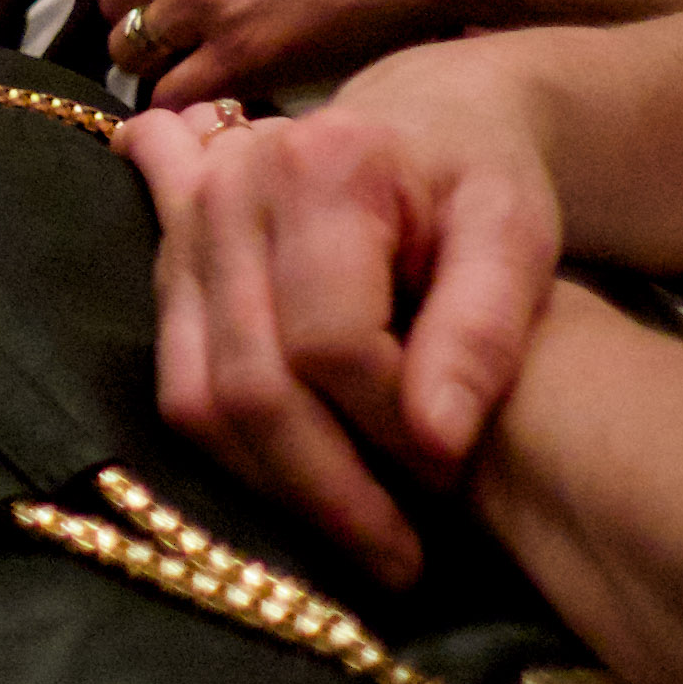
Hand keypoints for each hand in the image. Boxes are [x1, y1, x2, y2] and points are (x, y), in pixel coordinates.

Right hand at [116, 58, 565, 585]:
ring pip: (198, 398)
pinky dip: (241, 459)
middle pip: (252, 380)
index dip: (392, 425)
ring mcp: (180, 234)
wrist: (421, 123)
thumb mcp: (518, 234)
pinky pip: (179, 393)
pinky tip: (309, 491)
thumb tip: (435, 442)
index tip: (455, 471)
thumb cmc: (479, 180)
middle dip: (329, 487)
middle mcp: (227, 193)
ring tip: (366, 541)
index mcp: (322, 167)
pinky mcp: (164, 276)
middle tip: (407, 561)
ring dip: (277, 490)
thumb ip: (484, 329)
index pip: (331, 340)